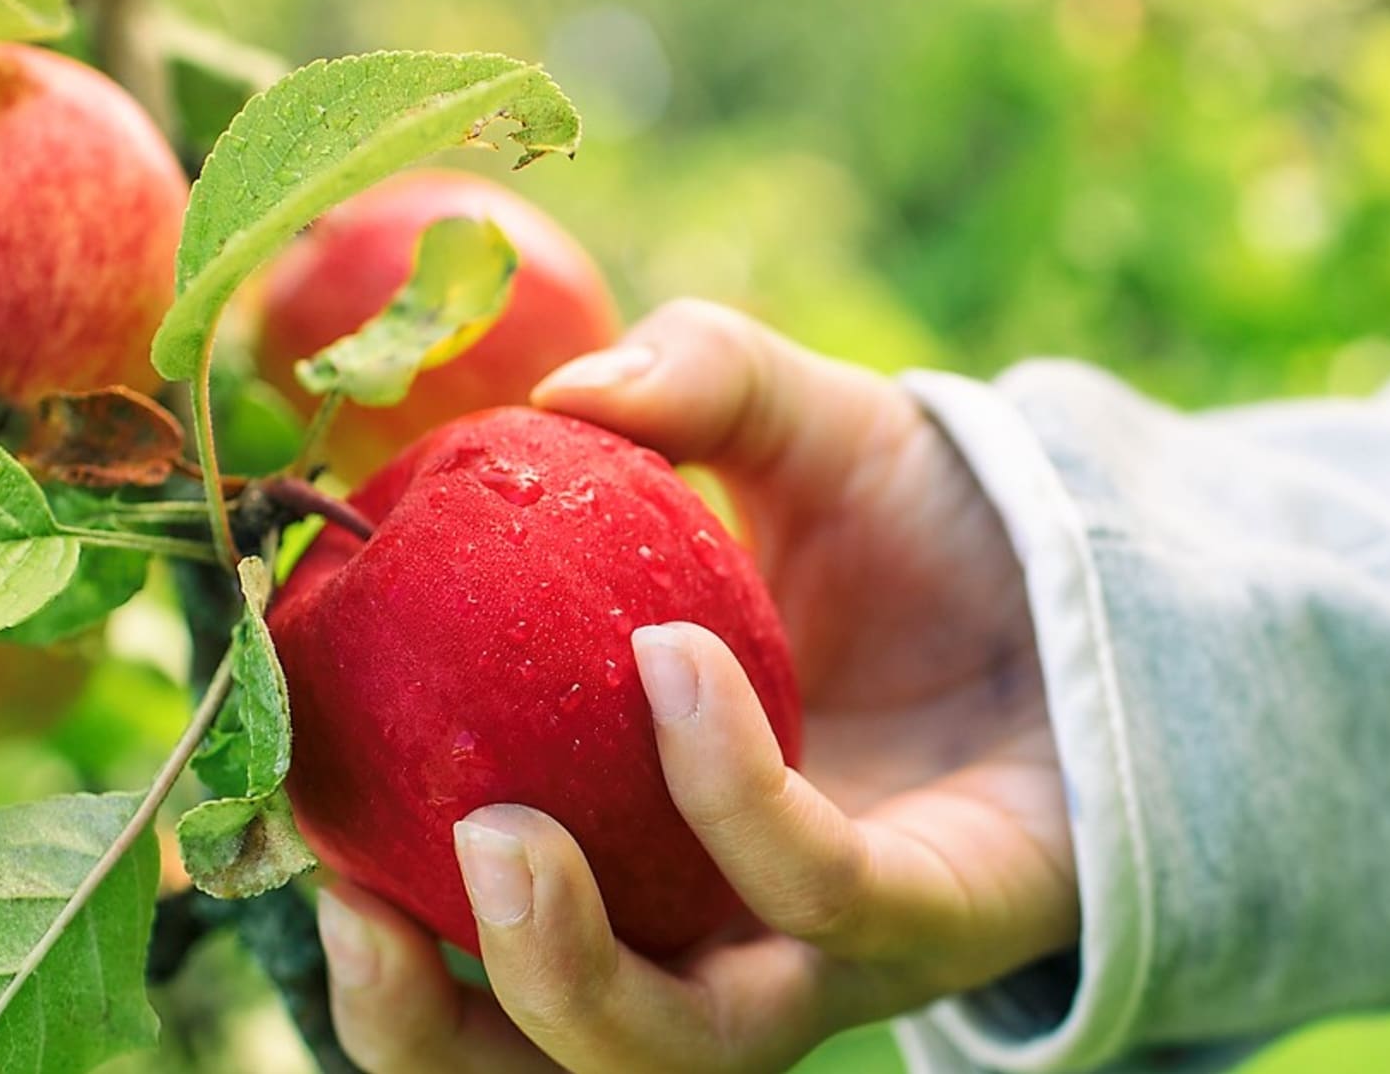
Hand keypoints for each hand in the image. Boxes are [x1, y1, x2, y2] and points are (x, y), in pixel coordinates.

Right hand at [315, 300, 1076, 1072]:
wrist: (1100, 567)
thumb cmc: (920, 527)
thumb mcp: (792, 424)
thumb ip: (690, 384)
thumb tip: (567, 393)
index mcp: (628, 851)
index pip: (468, 950)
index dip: (367, 947)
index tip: (289, 832)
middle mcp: (711, 928)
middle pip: (545, 1061)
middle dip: (427, 1037)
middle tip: (362, 908)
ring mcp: (820, 946)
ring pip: (673, 1053)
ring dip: (561, 979)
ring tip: (500, 837)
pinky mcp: (931, 920)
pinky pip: (808, 895)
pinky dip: (724, 789)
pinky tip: (677, 659)